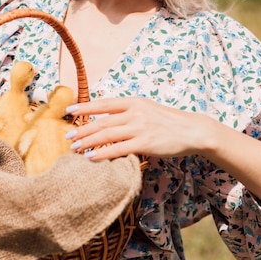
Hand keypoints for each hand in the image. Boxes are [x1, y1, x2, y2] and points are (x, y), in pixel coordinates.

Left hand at [66, 97, 211, 159]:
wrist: (192, 130)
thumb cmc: (168, 121)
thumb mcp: (147, 109)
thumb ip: (128, 112)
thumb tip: (107, 118)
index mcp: (134, 101)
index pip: (104, 104)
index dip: (85, 107)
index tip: (69, 110)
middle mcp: (135, 112)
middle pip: (102, 121)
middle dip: (82, 129)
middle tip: (68, 136)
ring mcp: (140, 127)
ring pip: (107, 135)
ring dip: (88, 142)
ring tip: (75, 148)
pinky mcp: (145, 143)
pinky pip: (119, 149)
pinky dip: (103, 154)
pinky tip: (91, 158)